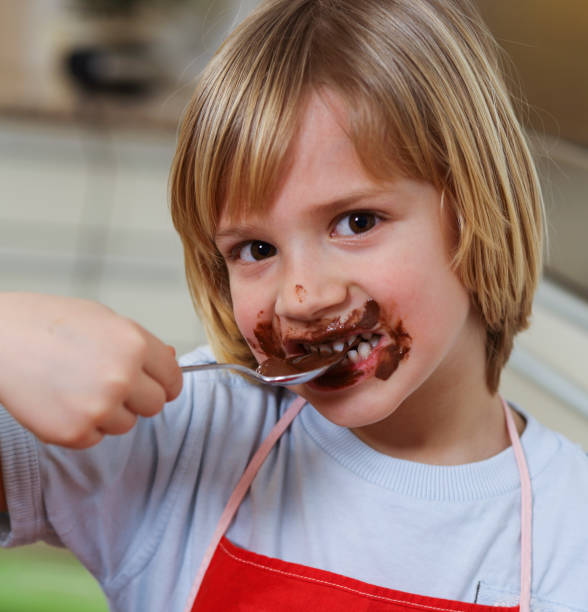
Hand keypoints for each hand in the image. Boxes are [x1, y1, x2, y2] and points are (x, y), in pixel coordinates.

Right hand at [0, 293, 182, 447]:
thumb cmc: (50, 324)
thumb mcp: (105, 320)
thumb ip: (141, 345)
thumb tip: (171, 360)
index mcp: (135, 345)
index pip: (173, 378)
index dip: (166, 382)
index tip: (158, 385)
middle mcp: (122, 377)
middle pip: (155, 405)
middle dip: (139, 398)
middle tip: (111, 384)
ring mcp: (98, 407)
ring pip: (126, 424)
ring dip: (110, 412)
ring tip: (79, 387)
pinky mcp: (74, 432)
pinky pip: (96, 437)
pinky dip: (83, 426)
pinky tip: (63, 400)